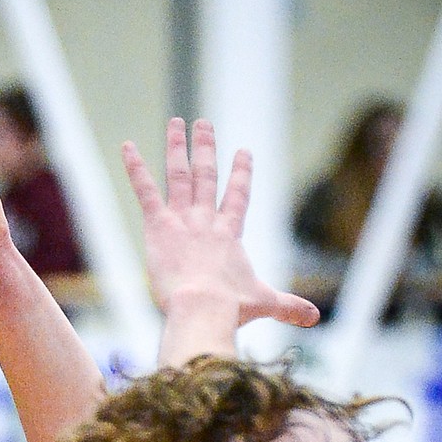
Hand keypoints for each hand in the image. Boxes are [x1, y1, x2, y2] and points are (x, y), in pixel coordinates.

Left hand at [123, 118, 317, 330]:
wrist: (203, 306)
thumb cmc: (231, 307)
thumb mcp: (263, 303)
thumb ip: (287, 308)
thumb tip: (314, 319)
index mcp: (229, 234)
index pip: (237, 197)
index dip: (241, 174)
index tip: (243, 153)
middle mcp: (207, 220)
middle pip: (207, 177)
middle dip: (206, 149)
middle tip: (204, 124)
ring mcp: (183, 219)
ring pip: (179, 175)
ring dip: (177, 148)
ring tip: (176, 123)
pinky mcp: (159, 226)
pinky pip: (146, 191)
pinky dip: (136, 168)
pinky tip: (127, 146)